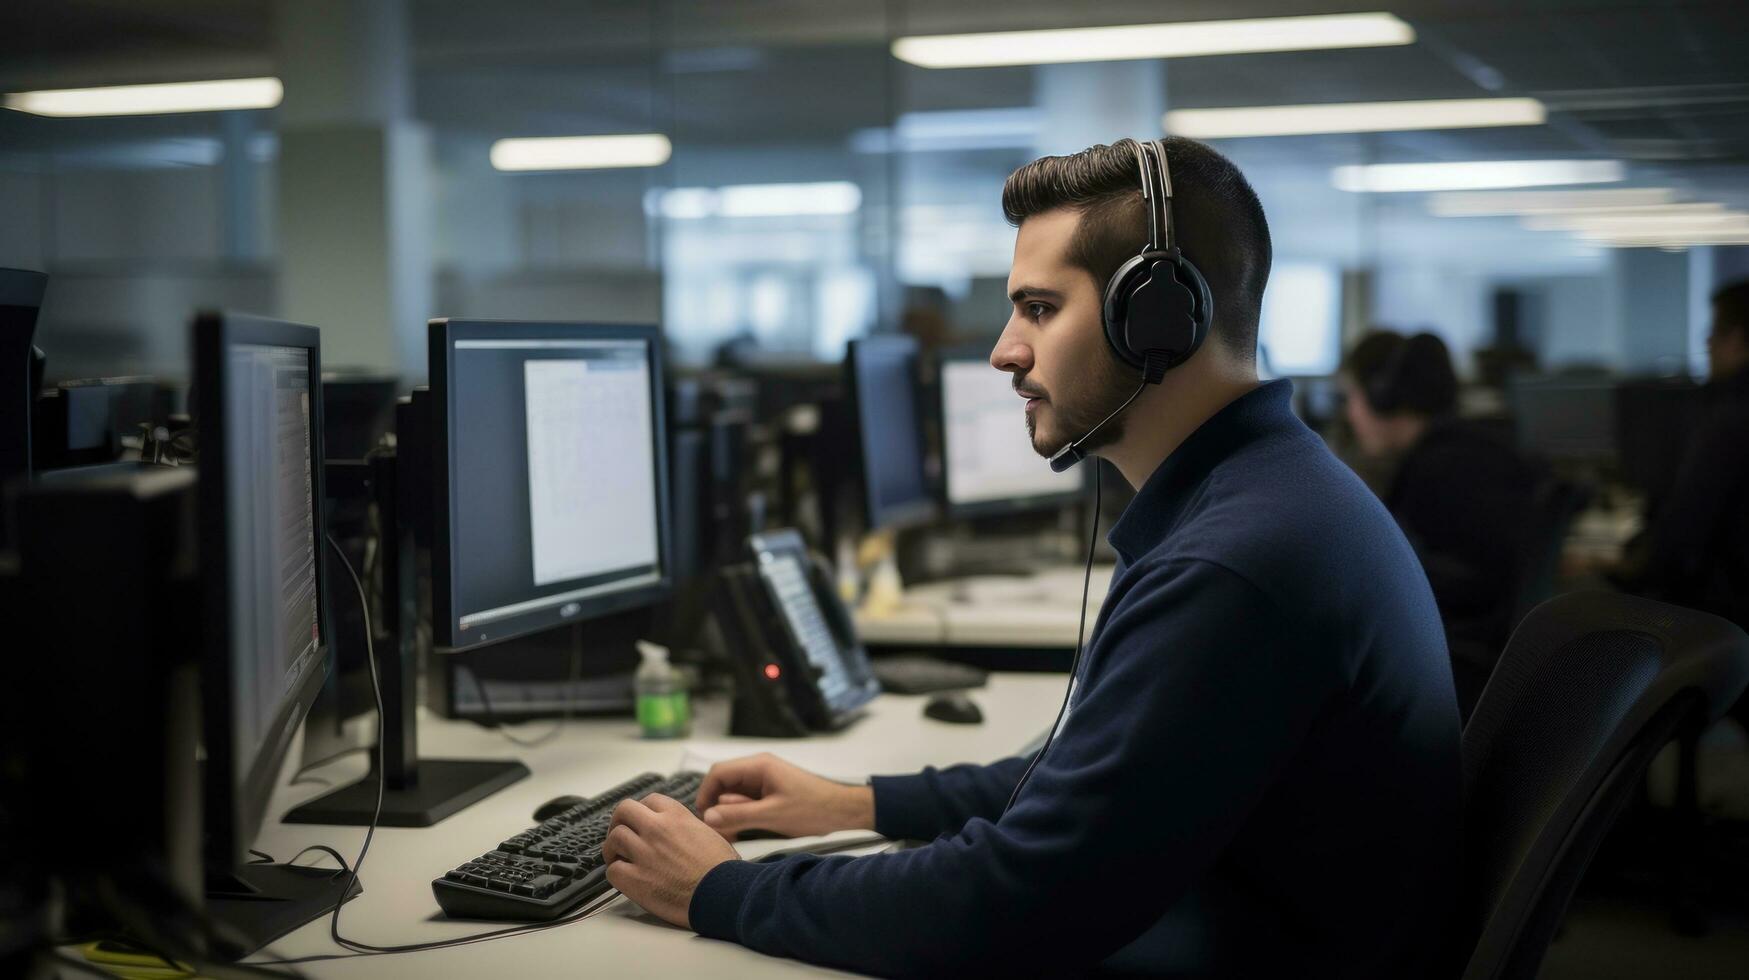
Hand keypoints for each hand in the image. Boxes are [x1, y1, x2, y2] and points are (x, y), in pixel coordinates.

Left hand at [602, 794, 737, 928]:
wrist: (723, 895)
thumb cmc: (723, 870)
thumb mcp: (710, 834)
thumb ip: (689, 827)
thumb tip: (681, 833)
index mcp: (677, 816)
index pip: (649, 800)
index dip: (642, 811)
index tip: (641, 821)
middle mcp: (657, 829)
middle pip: (623, 811)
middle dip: (619, 822)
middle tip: (621, 835)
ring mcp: (644, 853)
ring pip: (614, 839)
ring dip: (613, 849)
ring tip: (618, 858)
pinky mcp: (636, 879)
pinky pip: (613, 870)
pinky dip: (616, 874)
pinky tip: (625, 878)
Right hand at [695, 753, 875, 840]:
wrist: (844, 812)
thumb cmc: (812, 810)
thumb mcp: (773, 815)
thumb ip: (739, 815)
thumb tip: (707, 817)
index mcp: (759, 765)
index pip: (718, 772)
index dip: (706, 794)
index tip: (704, 819)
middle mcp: (759, 769)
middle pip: (724, 783)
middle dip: (718, 807)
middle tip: (719, 831)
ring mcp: (765, 781)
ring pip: (734, 794)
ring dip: (730, 813)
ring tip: (733, 834)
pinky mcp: (770, 793)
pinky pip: (746, 801)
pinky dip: (741, 815)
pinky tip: (744, 831)